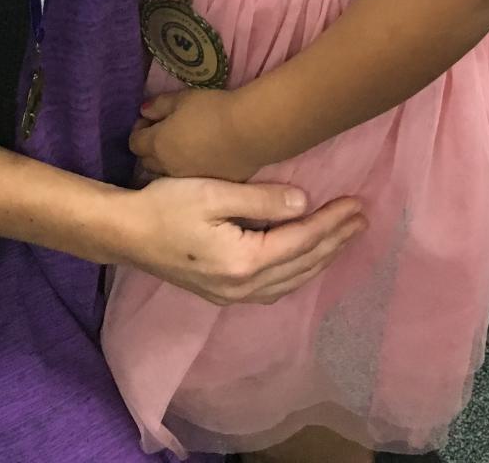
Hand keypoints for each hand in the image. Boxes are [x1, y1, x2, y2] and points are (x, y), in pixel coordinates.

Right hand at [116, 175, 363, 305]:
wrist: (127, 234)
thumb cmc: (166, 205)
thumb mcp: (213, 192)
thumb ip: (261, 200)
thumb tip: (305, 203)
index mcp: (244, 262)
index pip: (301, 240)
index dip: (331, 222)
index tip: (356, 204)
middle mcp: (244, 287)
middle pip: (302, 264)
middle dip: (335, 241)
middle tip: (361, 219)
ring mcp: (233, 296)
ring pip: (291, 281)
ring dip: (320, 258)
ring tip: (343, 237)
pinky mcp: (223, 294)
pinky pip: (275, 288)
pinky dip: (298, 272)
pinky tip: (304, 261)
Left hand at [130, 88, 265, 181]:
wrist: (248, 132)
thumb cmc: (211, 110)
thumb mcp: (182, 99)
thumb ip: (159, 105)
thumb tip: (144, 111)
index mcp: (157, 145)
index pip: (134, 143)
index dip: (140, 130)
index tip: (152, 120)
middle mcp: (168, 167)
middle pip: (147, 162)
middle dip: (151, 148)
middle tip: (166, 134)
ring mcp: (189, 179)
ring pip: (169, 173)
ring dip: (170, 162)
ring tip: (185, 147)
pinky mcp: (209, 184)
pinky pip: (192, 179)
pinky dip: (192, 170)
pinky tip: (204, 158)